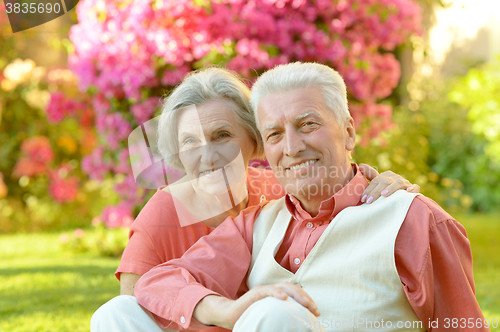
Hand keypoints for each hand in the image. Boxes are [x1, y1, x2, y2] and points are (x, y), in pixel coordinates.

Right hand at [193, 282, 319, 328]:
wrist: (230, 315)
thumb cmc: (251, 317)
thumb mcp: (271, 318)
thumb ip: (281, 318)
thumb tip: (296, 327)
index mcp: (278, 295)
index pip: (296, 294)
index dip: (308, 300)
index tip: (317, 313)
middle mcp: (273, 290)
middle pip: (294, 288)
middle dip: (306, 298)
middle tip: (314, 310)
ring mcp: (264, 290)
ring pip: (284, 286)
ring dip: (296, 294)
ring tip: (305, 303)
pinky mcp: (255, 293)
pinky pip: (268, 290)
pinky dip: (277, 292)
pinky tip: (284, 298)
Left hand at [359, 163, 419, 203]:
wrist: (404, 197)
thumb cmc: (388, 190)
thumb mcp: (379, 183)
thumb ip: (371, 175)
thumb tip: (360, 165)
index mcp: (386, 175)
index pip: (375, 180)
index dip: (368, 189)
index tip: (362, 199)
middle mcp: (395, 177)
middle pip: (384, 182)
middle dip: (375, 192)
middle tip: (369, 201)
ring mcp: (405, 182)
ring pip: (398, 183)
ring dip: (391, 188)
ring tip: (383, 195)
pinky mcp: (413, 188)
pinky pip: (415, 187)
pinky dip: (412, 188)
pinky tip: (408, 191)